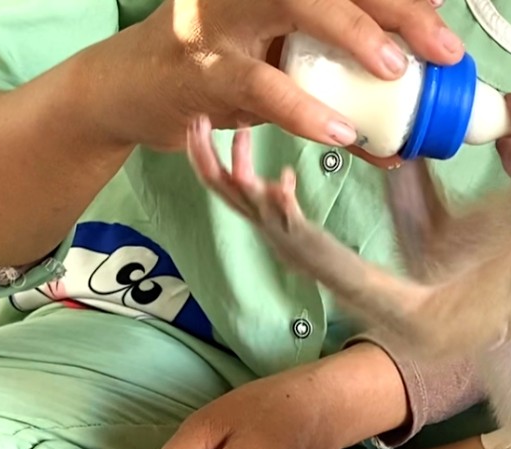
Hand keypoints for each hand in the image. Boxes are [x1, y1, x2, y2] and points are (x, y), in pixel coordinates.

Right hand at [93, 0, 463, 151]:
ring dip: (355, 36)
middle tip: (442, 46)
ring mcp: (221, 18)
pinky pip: (260, 86)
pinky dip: (305, 109)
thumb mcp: (283, 60)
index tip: (441, 11)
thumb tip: (410, 101)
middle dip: (395, 9)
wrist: (130, 91)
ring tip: (397, 73)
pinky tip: (341, 130)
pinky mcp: (201, 69)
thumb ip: (339, 70)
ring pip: (295, 6)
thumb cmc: (218, 68)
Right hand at [186, 117, 313, 241]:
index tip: (194, 122)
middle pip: (218, 183)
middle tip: (200, 122)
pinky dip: (283, 192)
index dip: (198, 151)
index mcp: (245, 204)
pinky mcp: (295, 229)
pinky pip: (287, 212)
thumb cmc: (296, 235)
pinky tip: (285, 173)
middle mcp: (252, 212)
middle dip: (206, 151)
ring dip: (240, 164)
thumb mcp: (277, 209)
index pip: (212, 176)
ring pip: (247, 196)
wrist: (316, 265)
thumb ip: (271, 193)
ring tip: (241, 133)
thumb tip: (277, 170)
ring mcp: (272, 220)